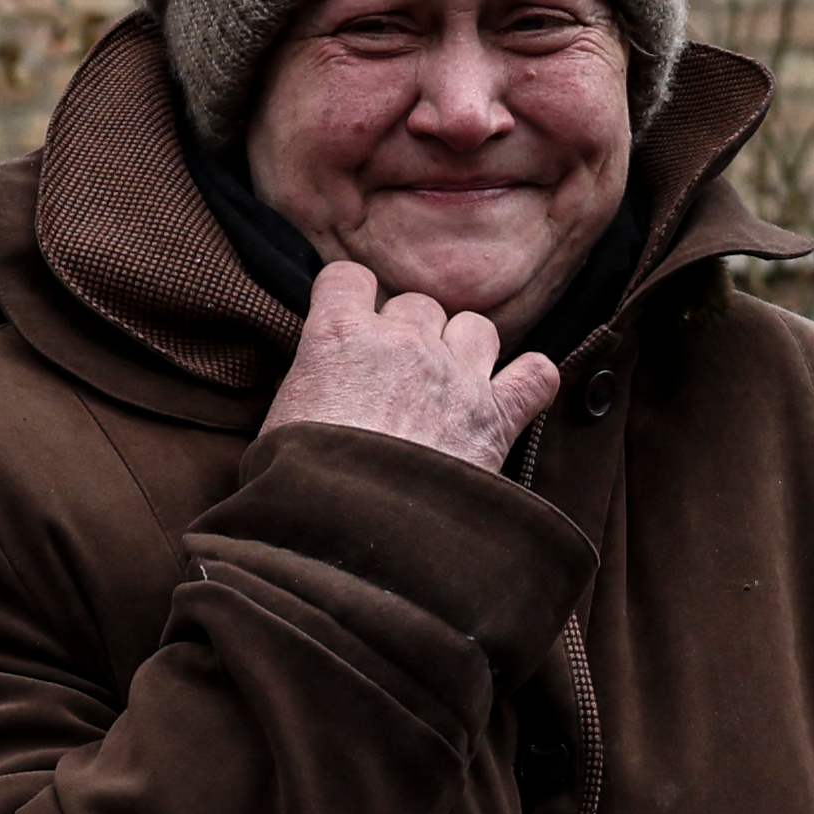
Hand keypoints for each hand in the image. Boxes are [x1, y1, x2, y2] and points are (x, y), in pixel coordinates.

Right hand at [261, 258, 561, 471]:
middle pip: (417, 306)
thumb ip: (303, 388)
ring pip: (476, 328)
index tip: (349, 324)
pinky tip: (515, 396)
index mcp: (340, 338)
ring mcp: (456, 377)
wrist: (355, 535)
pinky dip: (531, 382)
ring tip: (449, 386)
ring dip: (465, 350)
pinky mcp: (496, 417)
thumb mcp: (277, 426)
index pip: (348, 278)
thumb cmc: (301, 488)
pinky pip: (536, 375)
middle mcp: (403, 343)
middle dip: (409, 333)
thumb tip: (317, 383)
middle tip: (395, 378)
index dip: (349, 298)